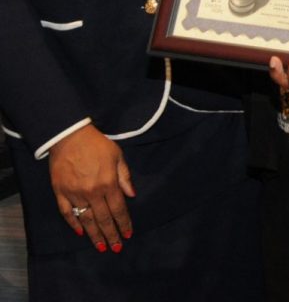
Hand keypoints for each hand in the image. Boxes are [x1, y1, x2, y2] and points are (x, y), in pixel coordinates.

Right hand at [50, 124, 134, 251]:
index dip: (124, 223)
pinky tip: (80, 233)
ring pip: (87, 220)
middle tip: (116, 248)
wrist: (70, 137)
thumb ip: (124, 177)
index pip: (118, 209)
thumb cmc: (97, 145)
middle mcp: (92, 192)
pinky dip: (74, 224)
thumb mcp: (117, 156)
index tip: (128, 235)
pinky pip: (67, 213)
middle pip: (103, 218)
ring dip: (94, 235)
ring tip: (101, 247)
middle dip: (111, 234)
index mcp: (108, 183)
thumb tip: (132, 195)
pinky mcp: (60, 193)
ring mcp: (75, 194)